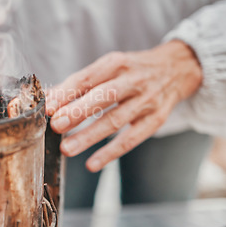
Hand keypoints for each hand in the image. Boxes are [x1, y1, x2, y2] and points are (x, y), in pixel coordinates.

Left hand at [46, 40, 201, 171]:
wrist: (178, 67)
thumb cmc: (131, 70)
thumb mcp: (108, 67)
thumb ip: (78, 83)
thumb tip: (47, 97)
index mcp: (116, 63)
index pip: (88, 78)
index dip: (67, 93)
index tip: (48, 107)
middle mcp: (133, 80)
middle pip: (104, 96)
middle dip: (78, 111)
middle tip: (56, 125)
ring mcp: (147, 100)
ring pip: (116, 119)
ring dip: (90, 136)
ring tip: (67, 148)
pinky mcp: (156, 119)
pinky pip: (132, 138)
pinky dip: (111, 152)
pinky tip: (92, 163)